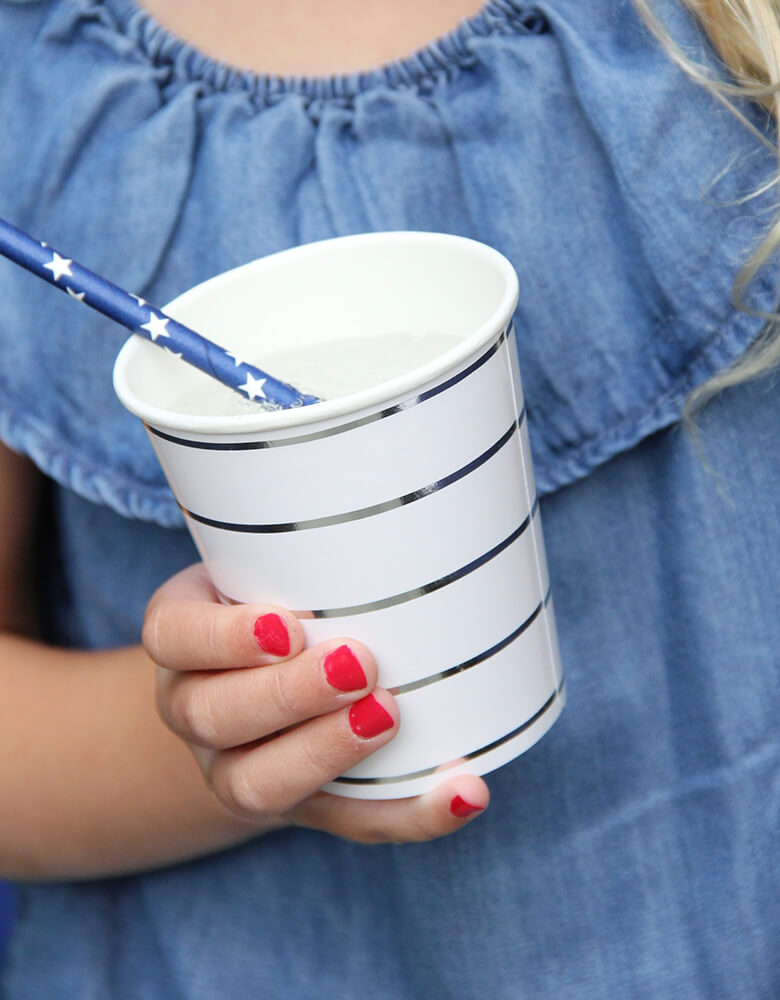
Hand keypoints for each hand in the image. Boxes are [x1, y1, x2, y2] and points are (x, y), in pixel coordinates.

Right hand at [144, 564, 488, 843]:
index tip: (286, 624)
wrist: (254, 693)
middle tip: (359, 663)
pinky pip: (347, 824)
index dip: (222, 639)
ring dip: (326, 754)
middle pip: (211, 716)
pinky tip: (466, 791)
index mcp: (183, 637)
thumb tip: (409, 479)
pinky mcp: (301, 807)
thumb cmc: (274, 602)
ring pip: (257, 784)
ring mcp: (237, 767)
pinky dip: (410, 815)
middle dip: (286, 695)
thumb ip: (304, 540)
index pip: (173, 637)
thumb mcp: (264, 561)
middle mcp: (195, 707)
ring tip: (389, 716)